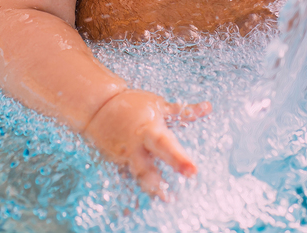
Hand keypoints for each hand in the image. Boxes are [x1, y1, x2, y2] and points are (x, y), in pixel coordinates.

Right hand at [82, 89, 209, 198]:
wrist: (98, 106)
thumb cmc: (133, 104)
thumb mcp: (159, 105)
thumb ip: (183, 111)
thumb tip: (209, 107)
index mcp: (148, 130)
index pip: (165, 145)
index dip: (179, 159)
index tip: (193, 171)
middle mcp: (135, 146)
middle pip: (147, 169)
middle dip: (158, 184)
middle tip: (172, 198)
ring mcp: (123, 157)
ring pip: (136, 177)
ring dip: (150, 189)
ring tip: (166, 198)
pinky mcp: (116, 163)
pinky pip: (125, 179)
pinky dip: (132, 191)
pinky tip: (141, 202)